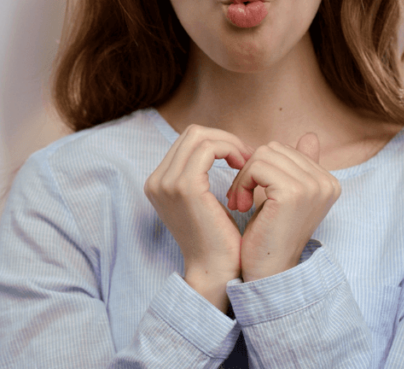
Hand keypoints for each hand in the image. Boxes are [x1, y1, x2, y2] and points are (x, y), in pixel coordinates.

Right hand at [144, 125, 251, 310]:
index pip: (187, 142)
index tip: (240, 158)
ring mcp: (167, 183)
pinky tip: (243, 166)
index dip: (217, 143)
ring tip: (247, 161)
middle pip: (191, 133)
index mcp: (158, 183)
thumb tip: (218, 146)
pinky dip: (229, 151)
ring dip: (229, 143)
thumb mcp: (202, 202)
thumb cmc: (217, 239)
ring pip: (200, 136)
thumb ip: (199, 174)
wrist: (215, 271)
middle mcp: (156, 180)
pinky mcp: (185, 187)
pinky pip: (209, 149)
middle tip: (246, 156)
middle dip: (223, 138)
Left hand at [227, 133, 340, 280]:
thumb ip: (300, 167)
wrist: (268, 272)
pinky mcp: (292, 192)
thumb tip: (310, 136)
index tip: (252, 194)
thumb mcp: (287, 197)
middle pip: (273, 149)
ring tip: (240, 203)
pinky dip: (242, 183)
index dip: (260, 169)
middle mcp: (327, 182)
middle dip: (250, 170)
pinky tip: (241, 206)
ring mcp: (312, 186)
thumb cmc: (270, 235)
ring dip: (243, 177)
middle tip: (240, 198)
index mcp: (329, 181)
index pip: (285, 150)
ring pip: (262, 155)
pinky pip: (256, 167)